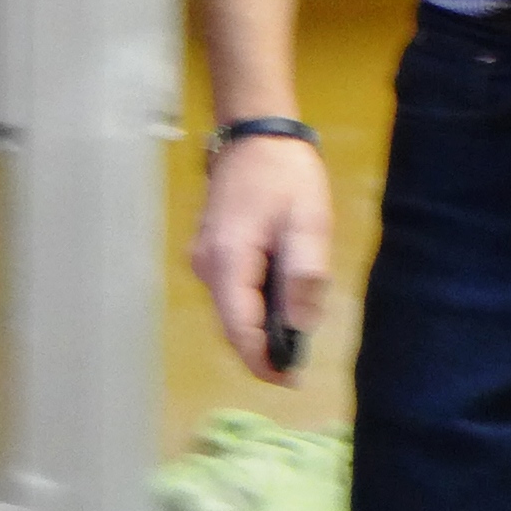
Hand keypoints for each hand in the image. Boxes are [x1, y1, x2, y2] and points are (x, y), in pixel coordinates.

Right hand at [191, 130, 333, 379]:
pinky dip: (256, 298)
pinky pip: (232, 288)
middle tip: (303, 344)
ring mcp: (203, 258)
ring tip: (298, 305)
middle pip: (233, 323)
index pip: (238, 330)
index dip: (263, 361)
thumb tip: (299, 328)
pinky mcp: (210, 251)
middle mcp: (205, 266)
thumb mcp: (308, 222)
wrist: (256, 131)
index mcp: (227, 261)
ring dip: (263, 318)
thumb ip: (303, 275)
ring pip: (233, 306)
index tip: (291, 379)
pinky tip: (282, 283)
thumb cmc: (285, 174)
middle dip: (266, 341)